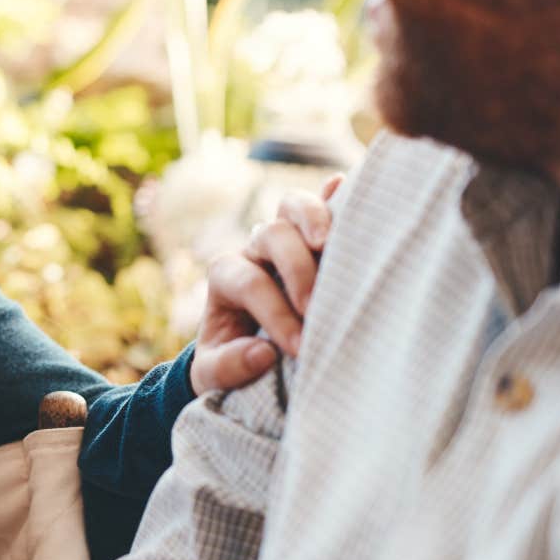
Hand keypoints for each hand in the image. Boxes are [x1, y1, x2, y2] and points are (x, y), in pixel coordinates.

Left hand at [188, 175, 341, 393]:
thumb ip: (228, 368)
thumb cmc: (230, 360)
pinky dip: (335, 195)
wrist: (240, 349)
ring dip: (314, 218)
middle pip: (271, 235)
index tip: (299, 349)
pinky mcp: (314, 238)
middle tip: (315, 308)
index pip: (250, 283)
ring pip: (293, 207)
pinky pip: (324, 205)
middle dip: (296, 268)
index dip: (275, 313)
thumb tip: (264, 354)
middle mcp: (254, 251)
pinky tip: (346, 184)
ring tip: (329, 243)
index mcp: (225, 277)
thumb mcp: (212, 375)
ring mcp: (285, 239)